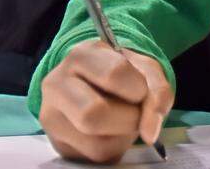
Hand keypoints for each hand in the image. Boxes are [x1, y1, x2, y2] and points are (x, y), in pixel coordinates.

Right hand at [39, 40, 173, 164]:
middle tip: (134, 112)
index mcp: (81, 55)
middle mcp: (57, 83)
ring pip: (96, 142)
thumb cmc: (123, 75)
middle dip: (129, 118)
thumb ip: (158, 93)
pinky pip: (95, 156)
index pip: (114, 73)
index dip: (138, 89)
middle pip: (94, 113)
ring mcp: (51, 116)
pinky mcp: (58, 143)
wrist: (96, 88)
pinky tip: (111, 132)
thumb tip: (151, 133)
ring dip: (123, 135)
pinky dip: (115, 147)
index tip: (141, 91)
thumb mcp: (145, 70)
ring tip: (122, 120)